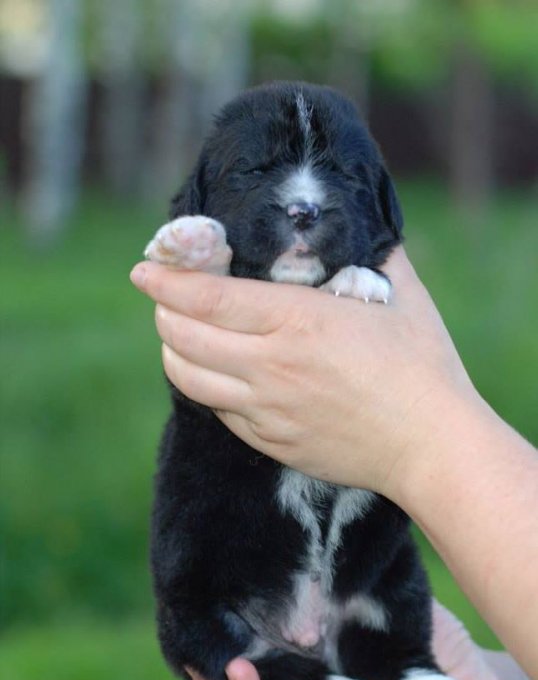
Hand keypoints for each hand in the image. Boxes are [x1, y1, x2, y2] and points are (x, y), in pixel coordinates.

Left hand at [130, 247, 474, 500]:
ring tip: (179, 336)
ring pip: (190, 379)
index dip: (167, 282)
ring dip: (174, 352)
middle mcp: (272, 367)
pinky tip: (215, 375)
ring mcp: (267, 411)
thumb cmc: (423, 367)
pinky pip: (219, 411)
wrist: (431, 446)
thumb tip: (355, 222)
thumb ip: (373, 253)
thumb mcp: (402, 296)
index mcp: (298, 322)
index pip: (208, 298)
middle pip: (184, 338)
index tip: (144, 269)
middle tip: (164, 300)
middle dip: (163, 313)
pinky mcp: (272, 442)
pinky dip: (204, 386)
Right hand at [186, 602, 536, 679]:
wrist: (473, 677)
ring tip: (236, 671)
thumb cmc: (418, 630)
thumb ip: (339, 568)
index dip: (213, 655)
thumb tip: (300, 515)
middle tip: (199, 655)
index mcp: (299, 664)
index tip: (190, 631)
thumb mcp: (372, 588)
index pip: (247, 667)